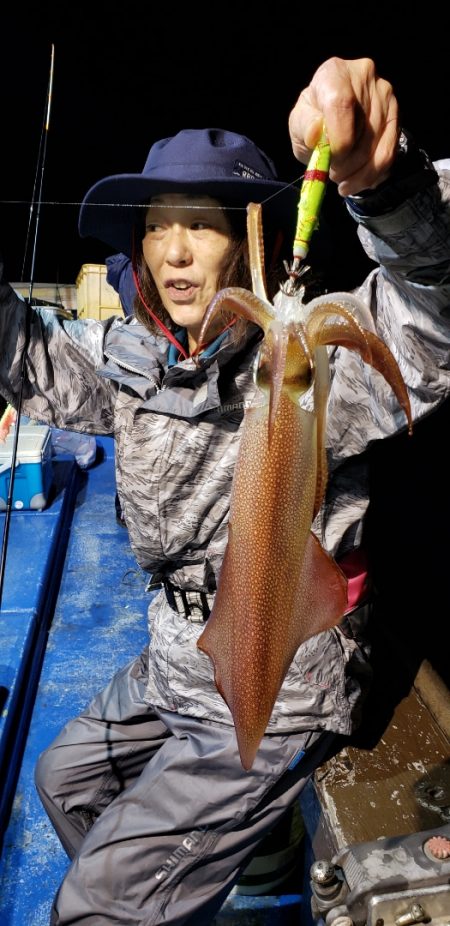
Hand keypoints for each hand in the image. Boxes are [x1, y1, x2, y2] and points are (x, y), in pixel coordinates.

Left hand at [288, 57, 398, 195]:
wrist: (329, 117)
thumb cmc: (312, 120)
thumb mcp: (298, 123)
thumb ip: (304, 127)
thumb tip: (315, 133)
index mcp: (335, 73)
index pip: (341, 105)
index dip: (337, 140)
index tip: (329, 158)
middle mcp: (364, 77)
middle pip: (362, 132)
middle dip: (345, 164)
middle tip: (332, 173)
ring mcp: (385, 96)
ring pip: (378, 148)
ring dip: (357, 173)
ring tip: (342, 176)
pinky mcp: (396, 115)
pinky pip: (389, 154)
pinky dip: (371, 175)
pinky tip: (356, 180)